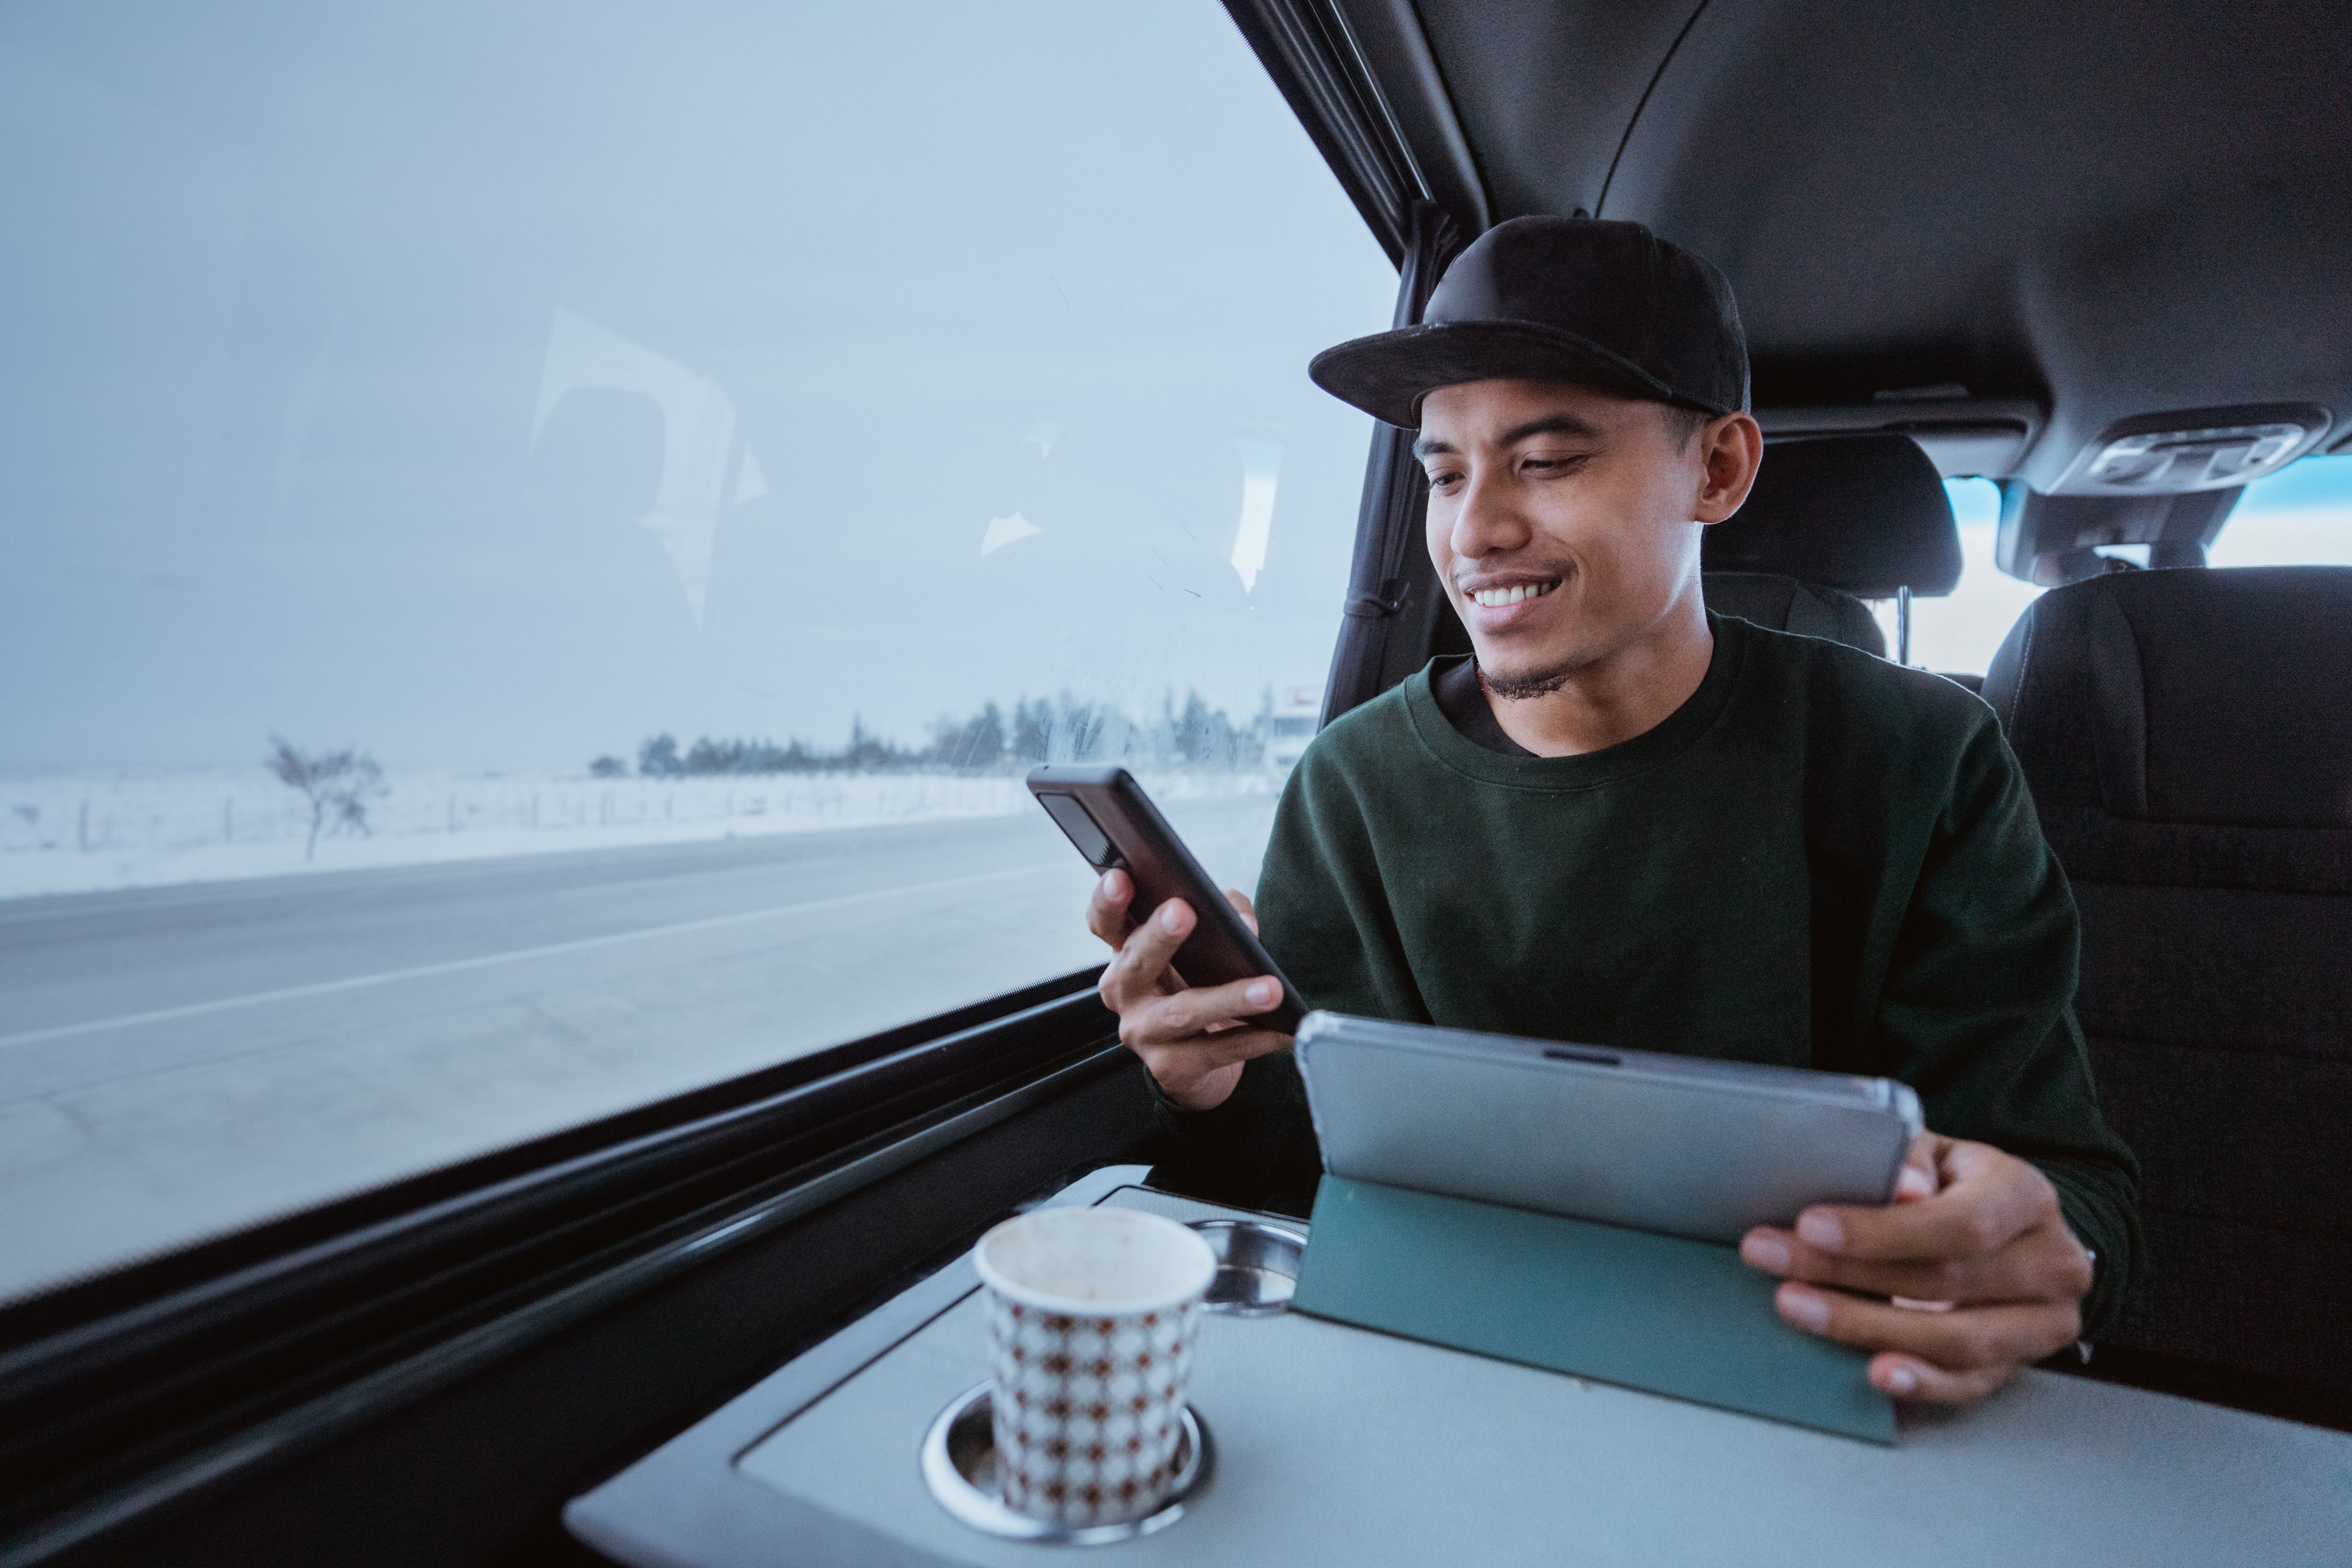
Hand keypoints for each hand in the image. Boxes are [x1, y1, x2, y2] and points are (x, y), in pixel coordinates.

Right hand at [1086, 868, 1291, 1110]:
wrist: (1195, 1063)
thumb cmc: (1197, 985)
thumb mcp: (1203, 945)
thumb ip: (1224, 915)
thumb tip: (1244, 925)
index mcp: (1125, 951)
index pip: (1105, 922)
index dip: (1108, 900)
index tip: (1121, 877)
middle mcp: (1124, 991)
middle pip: (1136, 961)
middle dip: (1160, 936)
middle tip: (1184, 912)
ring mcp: (1143, 1032)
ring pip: (1182, 1012)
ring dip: (1229, 997)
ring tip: (1269, 988)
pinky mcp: (1170, 1067)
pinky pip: (1217, 1050)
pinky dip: (1255, 1039)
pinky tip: (1283, 1029)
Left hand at [1738, 1132, 2094, 1404]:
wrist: (2009, 1228)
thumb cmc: (1955, 1183)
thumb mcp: (1936, 1154)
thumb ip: (1910, 1163)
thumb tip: (1900, 1187)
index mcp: (2026, 1196)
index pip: (1962, 1222)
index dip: (1884, 1231)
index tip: (1811, 1226)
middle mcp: (2051, 1262)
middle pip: (1946, 1281)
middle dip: (1848, 1273)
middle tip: (1771, 1259)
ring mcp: (2042, 1322)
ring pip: (1956, 1339)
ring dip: (1866, 1327)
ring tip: (1797, 1308)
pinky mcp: (2021, 1365)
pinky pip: (1969, 1384)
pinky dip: (1919, 1382)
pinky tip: (1873, 1374)